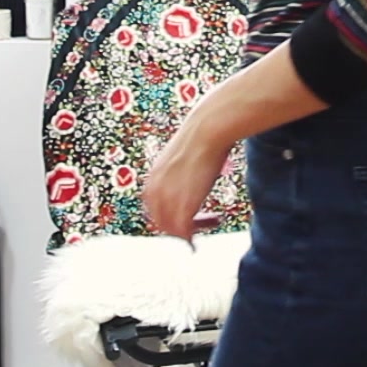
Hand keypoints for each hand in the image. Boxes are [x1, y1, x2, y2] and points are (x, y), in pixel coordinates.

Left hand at [143, 122, 231, 242]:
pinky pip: (184, 232)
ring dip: (192, 230)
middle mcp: (155, 192)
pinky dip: (196, 236)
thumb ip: (179, 173)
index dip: (172, 216)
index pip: (155, 210)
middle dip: (182, 226)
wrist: (207, 131)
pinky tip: (214, 222)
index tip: (190, 214)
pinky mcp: (183, 206)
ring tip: (213, 219)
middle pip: (163, 223)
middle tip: (204, 220)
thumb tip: (191, 172)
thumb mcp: (182, 158)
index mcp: (152, 180)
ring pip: (173, 230)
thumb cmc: (200, 138)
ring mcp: (167, 200)